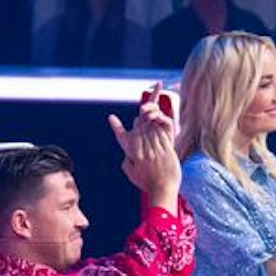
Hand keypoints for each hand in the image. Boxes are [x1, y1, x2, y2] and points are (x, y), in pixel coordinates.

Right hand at [109, 89, 180, 203]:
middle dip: (146, 105)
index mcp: (130, 151)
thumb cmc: (148, 184)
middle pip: (139, 120)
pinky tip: (164, 101)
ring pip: (150, 118)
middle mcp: (140, 144)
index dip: (116, 126)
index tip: (111, 118)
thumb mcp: (132, 174)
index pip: (121, 135)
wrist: (162, 189)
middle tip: (154, 87)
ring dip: (155, 102)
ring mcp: (152, 143)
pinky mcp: (164, 143)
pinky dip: (163, 114)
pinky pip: (162, 124)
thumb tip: (126, 155)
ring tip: (158, 86)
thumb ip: (128, 162)